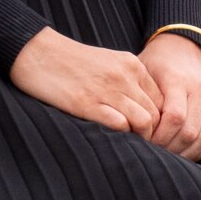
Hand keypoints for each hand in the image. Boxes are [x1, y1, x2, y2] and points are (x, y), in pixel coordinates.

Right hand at [9, 27, 164, 138]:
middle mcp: (125, 76)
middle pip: (156, 112)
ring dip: (140, 138)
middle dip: (153, 133)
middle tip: (144, 147)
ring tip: (130, 147)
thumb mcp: (108, 63)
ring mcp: (107, 89)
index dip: (160, 120)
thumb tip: (141, 108)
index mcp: (132, 65)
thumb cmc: (72, 62)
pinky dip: (121, 136)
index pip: (162, 99)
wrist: (39, 53)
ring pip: (144, 120)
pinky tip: (113, 140)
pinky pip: (119, 124)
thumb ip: (128, 80)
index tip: (150, 133)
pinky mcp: (87, 103)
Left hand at [135, 32, 200, 160]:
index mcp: (178, 80)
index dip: (159, 137)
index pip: (174, 117)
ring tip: (168, 157)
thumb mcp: (142, 73)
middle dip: (170, 149)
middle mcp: (200, 90)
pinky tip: (184, 152)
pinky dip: (200, 149)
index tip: (144, 142)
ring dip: (186, 153)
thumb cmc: (155, 63)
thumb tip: (129, 130)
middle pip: (189, 131)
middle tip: (154, 154)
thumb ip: (140, 99)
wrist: (182, 46)